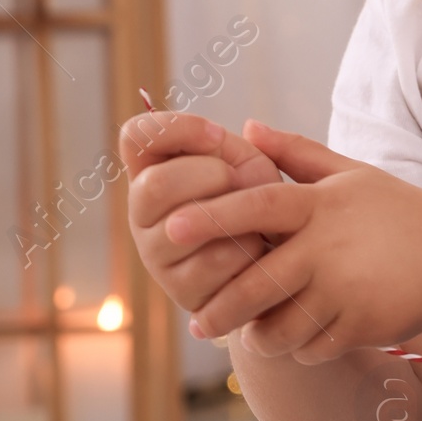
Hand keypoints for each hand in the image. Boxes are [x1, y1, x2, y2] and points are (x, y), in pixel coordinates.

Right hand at [122, 110, 281, 324]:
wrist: (284, 258)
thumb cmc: (260, 202)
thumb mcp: (245, 162)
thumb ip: (224, 143)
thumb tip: (225, 133)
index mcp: (151, 171)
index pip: (136, 137)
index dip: (177, 130)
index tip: (216, 136)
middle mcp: (142, 213)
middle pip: (156, 184)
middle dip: (212, 176)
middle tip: (239, 183)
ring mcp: (154, 254)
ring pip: (187, 225)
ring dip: (235, 215)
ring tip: (252, 219)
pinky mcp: (180, 290)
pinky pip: (216, 260)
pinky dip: (249, 249)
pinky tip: (257, 251)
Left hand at [162, 121, 421, 363]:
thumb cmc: (396, 210)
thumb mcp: (349, 174)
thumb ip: (295, 155)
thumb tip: (244, 129)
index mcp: (321, 205)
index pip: (258, 205)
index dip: (214, 215)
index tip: (174, 226)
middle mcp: (330, 247)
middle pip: (259, 281)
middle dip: (222, 307)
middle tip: (197, 326)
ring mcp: (347, 288)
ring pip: (282, 325)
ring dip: (261, 337)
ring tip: (252, 338)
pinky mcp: (362, 324)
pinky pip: (312, 347)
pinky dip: (300, 349)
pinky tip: (299, 342)